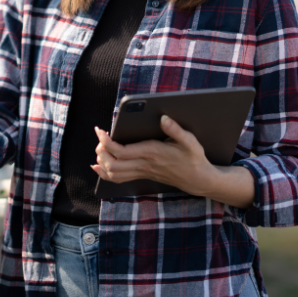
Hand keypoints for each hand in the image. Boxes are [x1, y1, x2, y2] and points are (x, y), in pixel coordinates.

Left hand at [91, 114, 211, 193]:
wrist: (198, 179)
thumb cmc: (193, 158)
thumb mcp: (190, 141)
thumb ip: (176, 130)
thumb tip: (163, 118)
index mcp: (152, 153)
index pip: (121, 151)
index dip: (106, 142)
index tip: (100, 131)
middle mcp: (144, 165)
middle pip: (113, 163)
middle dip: (101, 150)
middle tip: (100, 137)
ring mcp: (142, 172)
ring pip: (114, 173)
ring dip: (102, 161)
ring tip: (100, 147)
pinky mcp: (143, 175)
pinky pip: (119, 179)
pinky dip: (105, 174)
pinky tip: (99, 166)